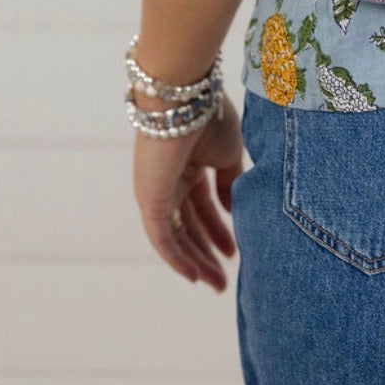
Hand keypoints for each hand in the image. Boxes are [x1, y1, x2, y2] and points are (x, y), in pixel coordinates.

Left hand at [132, 94, 243, 289]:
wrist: (185, 99)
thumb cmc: (209, 117)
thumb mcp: (230, 154)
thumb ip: (231, 183)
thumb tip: (234, 210)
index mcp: (191, 165)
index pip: (204, 205)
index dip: (220, 229)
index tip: (235, 251)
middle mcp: (171, 181)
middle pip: (190, 225)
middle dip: (207, 252)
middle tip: (225, 280)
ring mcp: (158, 192)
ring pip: (177, 236)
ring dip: (196, 261)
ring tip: (216, 284)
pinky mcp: (149, 200)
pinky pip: (163, 237)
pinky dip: (177, 258)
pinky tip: (194, 276)